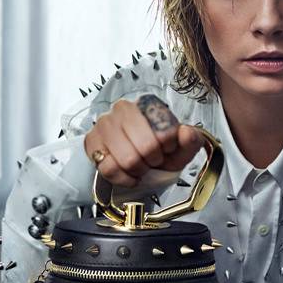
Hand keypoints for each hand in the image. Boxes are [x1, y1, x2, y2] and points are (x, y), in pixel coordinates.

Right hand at [82, 94, 202, 186]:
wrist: (137, 164)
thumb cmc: (158, 153)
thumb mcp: (180, 149)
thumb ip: (191, 140)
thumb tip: (186, 132)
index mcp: (148, 104)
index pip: (165, 130)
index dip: (169, 147)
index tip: (167, 149)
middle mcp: (123, 108)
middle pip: (146, 146)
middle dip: (153, 161)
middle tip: (152, 160)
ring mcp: (105, 123)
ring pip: (127, 159)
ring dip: (138, 170)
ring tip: (140, 167)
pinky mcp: (91, 141)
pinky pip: (108, 168)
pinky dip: (123, 178)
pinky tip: (129, 175)